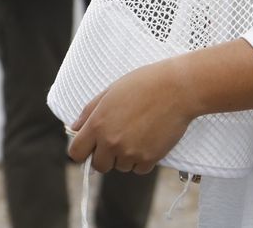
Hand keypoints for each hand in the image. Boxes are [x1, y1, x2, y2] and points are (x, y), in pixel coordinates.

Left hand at [66, 60, 195, 173]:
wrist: (177, 88)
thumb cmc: (144, 84)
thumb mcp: (110, 91)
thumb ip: (89, 112)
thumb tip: (74, 128)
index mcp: (98, 124)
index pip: (76, 153)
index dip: (82, 151)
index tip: (90, 147)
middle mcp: (111, 141)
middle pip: (98, 166)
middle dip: (105, 156)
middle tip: (118, 139)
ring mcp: (130, 152)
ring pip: (120, 167)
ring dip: (126, 156)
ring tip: (138, 132)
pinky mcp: (149, 159)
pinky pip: (139, 169)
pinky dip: (143, 159)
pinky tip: (149, 139)